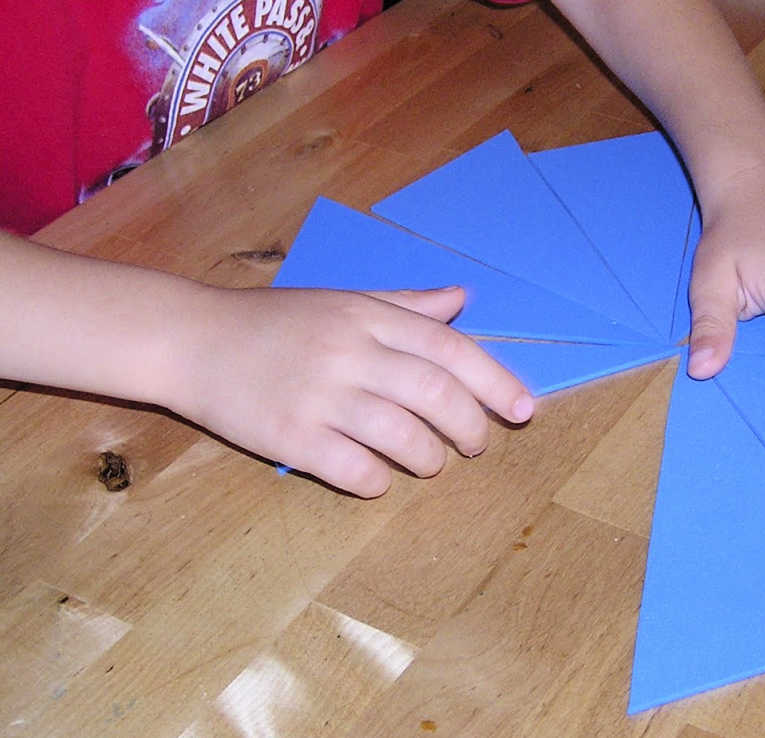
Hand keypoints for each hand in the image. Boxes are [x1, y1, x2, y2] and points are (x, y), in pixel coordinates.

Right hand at [170, 285, 533, 496]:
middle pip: (436, 395)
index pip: (450, 348)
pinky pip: (354, 470)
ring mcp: (319, 396)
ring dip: (429, 459)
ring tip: (429, 462)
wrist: (191, 340)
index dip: (494, 381)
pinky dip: (377, 480)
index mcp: (367, 316)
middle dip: (470, 428)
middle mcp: (349, 352)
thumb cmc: (274, 321)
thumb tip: (461, 298)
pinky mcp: (289, 437)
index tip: (523, 409)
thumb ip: (405, 304)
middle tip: (475, 445)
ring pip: (403, 437)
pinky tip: (376, 477)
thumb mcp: (343, 299)